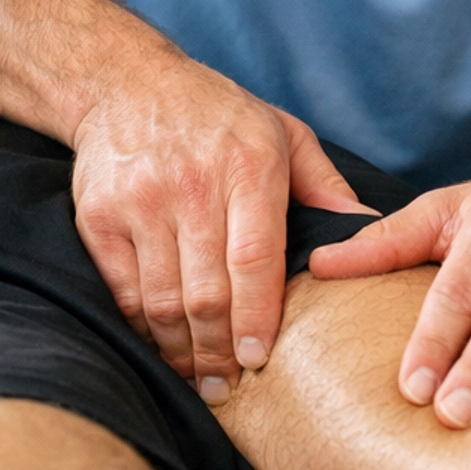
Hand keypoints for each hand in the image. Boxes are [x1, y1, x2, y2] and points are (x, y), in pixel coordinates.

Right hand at [72, 56, 366, 397]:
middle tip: (228, 387)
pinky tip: (162, 346)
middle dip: (219, 351)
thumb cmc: (217, 115)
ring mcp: (141, 202)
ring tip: (199, 379)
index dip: (257, 316)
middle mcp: (192, 185)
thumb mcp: (282, 132)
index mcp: (247, 166)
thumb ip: (325, 183)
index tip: (259, 358)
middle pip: (206, 292)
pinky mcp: (99, 217)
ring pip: (162, 300)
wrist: (125, 82)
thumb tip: (371, 229)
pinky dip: (144, 328)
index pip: (254, 259)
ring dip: (180, 350)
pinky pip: (124, 290)